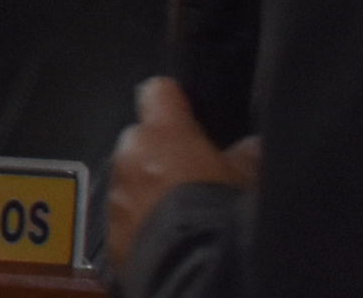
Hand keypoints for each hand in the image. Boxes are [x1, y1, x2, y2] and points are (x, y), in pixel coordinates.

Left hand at [107, 76, 257, 269]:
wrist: (194, 271)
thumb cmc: (219, 217)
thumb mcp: (249, 179)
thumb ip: (246, 155)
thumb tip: (251, 147)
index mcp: (162, 131)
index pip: (158, 91)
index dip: (175, 102)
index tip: (187, 112)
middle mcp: (130, 154)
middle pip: (142, 138)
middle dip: (162, 152)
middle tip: (192, 175)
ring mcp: (117, 192)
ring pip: (130, 176)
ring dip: (148, 187)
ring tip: (181, 211)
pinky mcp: (111, 229)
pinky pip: (125, 214)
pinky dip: (140, 220)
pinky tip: (167, 234)